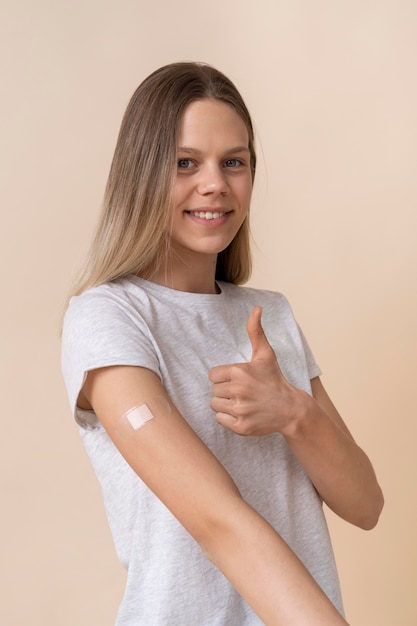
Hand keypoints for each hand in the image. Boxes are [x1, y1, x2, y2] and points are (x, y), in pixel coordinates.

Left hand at [209, 306, 307, 435]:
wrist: (291, 409)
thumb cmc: (274, 379)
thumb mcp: (266, 354)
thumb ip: (255, 330)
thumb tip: (256, 308)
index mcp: (239, 371)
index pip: (212, 375)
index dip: (223, 377)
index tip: (237, 379)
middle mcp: (238, 391)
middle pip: (214, 390)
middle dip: (225, 391)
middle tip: (243, 392)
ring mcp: (240, 410)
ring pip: (214, 405)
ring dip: (225, 404)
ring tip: (242, 402)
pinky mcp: (240, 426)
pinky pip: (219, 420)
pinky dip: (228, 418)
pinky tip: (243, 413)